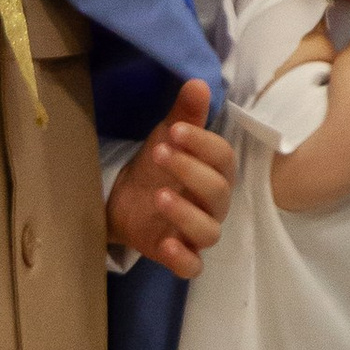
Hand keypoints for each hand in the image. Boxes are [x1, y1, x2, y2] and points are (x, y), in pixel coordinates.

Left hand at [105, 78, 236, 275]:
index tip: (174, 131)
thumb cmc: (157, 167)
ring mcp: (197, 231)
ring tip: (158, 195)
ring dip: (185, 213)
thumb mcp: (167, 139)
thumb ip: (185, 115)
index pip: (223, 158)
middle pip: (218, 191)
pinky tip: (166, 245)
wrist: (125, 200)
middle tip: (159, 153)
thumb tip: (198, 82)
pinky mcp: (179, 255)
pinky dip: (183, 259)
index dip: (202, 144)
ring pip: (209, 231)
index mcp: (216, 171)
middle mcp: (214, 204)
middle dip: (190, 171)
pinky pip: (193, 267)